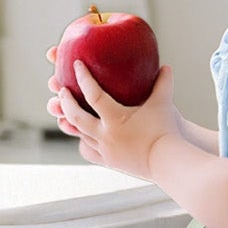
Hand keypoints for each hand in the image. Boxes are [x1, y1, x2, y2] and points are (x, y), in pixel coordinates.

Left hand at [47, 54, 179, 179]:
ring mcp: (105, 150)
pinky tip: (84, 139)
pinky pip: (89, 152)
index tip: (76, 64)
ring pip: (80, 135)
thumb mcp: (163, 105)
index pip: (93, 94)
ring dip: (69, 122)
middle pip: (76, 116)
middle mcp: (105, 135)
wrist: (168, 163)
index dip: (83, 77)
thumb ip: (163, 84)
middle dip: (65, 101)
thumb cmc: (166, 132)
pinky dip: (84, 143)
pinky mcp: (110, 162)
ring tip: (64, 115)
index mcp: (115, 118)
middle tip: (60, 90)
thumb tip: (167, 66)